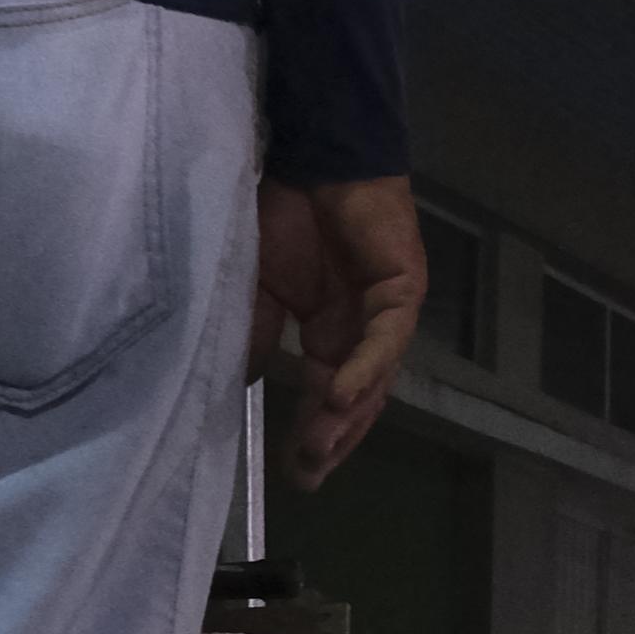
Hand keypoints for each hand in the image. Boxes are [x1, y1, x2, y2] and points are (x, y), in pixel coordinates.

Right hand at [251, 176, 426, 489]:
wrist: (315, 156)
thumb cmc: (287, 213)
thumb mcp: (257, 286)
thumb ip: (252, 335)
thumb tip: (233, 387)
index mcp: (332, 334)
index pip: (327, 396)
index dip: (314, 434)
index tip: (295, 475)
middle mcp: (363, 332)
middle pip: (357, 400)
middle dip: (334, 440)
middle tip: (309, 477)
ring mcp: (387, 313)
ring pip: (374, 377)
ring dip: (348, 416)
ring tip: (320, 449)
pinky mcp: (401, 288)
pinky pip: (386, 337)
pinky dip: (363, 367)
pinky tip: (339, 395)